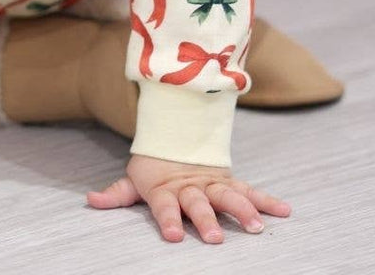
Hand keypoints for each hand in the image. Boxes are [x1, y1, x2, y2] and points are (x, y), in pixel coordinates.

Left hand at [87, 153, 290, 243]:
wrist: (175, 136)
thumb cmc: (153, 168)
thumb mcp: (133, 179)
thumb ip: (115, 194)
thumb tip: (90, 199)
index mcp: (164, 189)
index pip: (164, 206)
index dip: (168, 220)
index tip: (175, 236)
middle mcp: (190, 187)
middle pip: (198, 203)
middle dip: (206, 220)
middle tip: (215, 239)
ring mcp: (211, 183)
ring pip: (227, 196)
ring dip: (241, 210)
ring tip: (256, 227)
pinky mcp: (229, 181)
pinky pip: (250, 190)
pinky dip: (266, 200)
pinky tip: (284, 211)